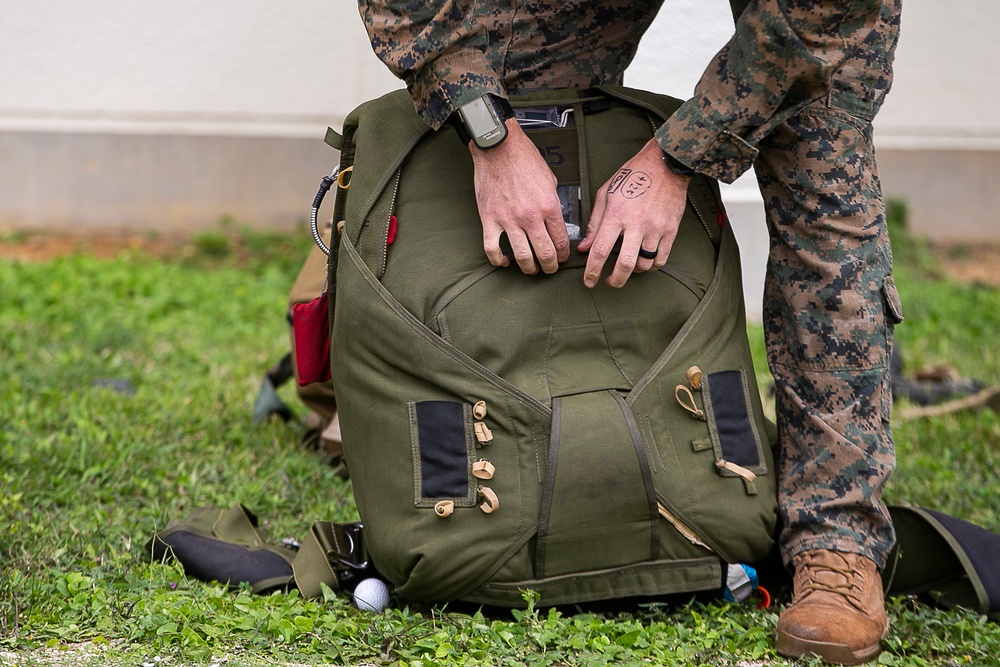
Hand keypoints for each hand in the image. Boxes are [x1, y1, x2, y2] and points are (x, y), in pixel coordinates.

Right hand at [469, 119, 569, 273]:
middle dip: (550, 267)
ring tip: (531, 270)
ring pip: (522, 257)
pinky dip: (498, 260)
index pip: (561, 241)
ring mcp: (508, 220)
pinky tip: (504, 261)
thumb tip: (555, 220)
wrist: (498, 148)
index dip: (563, 255)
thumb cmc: (524, 159)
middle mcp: (530, 216)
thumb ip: (553, 203)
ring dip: (529, 268)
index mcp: (549, 206)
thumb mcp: (549, 180)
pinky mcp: (489, 219)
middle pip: (545, 254)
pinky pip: (492, 249)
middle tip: (550, 269)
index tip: (562, 258)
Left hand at [577, 138, 690, 287]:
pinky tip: (646, 263)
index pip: (600, 250)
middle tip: (609, 283)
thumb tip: (584, 248)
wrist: (666, 164)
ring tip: (628, 268)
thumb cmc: (632, 175)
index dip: (592, 270)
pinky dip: (652, 266)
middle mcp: (637, 224)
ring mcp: (656, 228)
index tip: (589, 281)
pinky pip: (662, 258)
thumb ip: (594, 223)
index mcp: (617, 214)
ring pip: (644, 264)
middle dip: (615, 280)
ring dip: (634, 272)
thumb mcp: (606, 193)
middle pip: (625, 264)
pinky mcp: (671, 230)